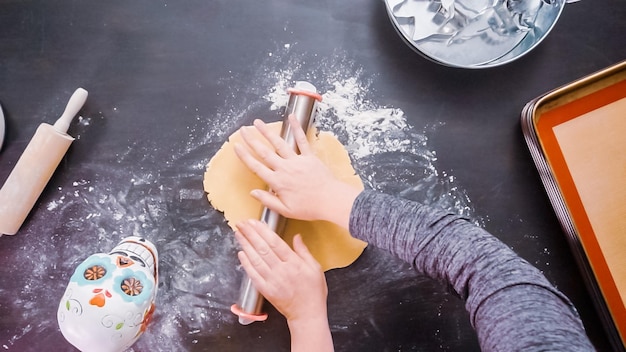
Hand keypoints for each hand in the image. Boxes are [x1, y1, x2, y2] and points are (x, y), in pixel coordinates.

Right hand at [234, 115, 359, 228]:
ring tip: (258, 123)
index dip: (245, 156)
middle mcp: (285, 168)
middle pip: (264, 152)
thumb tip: (253, 192)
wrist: (330, 201)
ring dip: (267, 132)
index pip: (256, 167)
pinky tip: (291, 117)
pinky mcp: (309, 157)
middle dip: (252, 140)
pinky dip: (296, 128)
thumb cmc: (309, 208)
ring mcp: (297, 161)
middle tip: (243, 130)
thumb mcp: (285, 210)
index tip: (237, 147)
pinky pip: (302, 140)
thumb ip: (268, 200)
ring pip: (279, 144)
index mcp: (277, 182)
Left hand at [235, 219, 333, 350]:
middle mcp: (281, 270)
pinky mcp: (266, 290)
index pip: (275, 243)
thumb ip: (304, 251)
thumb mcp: (315, 268)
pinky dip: (246, 263)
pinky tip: (241, 253)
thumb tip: (296, 236)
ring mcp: (272, 281)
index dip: (263, 231)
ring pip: (256, 259)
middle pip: (263, 248)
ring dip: (245, 245)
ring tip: (238, 234)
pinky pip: (253, 275)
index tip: (254, 222)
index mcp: (294, 263)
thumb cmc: (313, 291)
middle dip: (251, 234)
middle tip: (242, 223)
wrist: (307, 314)